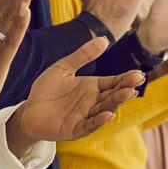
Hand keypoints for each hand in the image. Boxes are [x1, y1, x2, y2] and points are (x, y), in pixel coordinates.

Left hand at [6, 38, 144, 154]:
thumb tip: (104, 39)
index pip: (113, 82)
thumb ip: (82, 55)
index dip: (126, 79)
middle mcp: (92, 102)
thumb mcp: (63, 67)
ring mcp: (85, 116)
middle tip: (136, 82)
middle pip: (112, 95)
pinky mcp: (75, 129)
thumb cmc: (47, 89)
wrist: (29, 109)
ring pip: (104, 110)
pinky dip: (98, 120)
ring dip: (116, 102)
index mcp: (92, 87)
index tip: (138, 74)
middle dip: (124, 89)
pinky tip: (107, 114)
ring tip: (127, 93)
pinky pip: (89, 125)